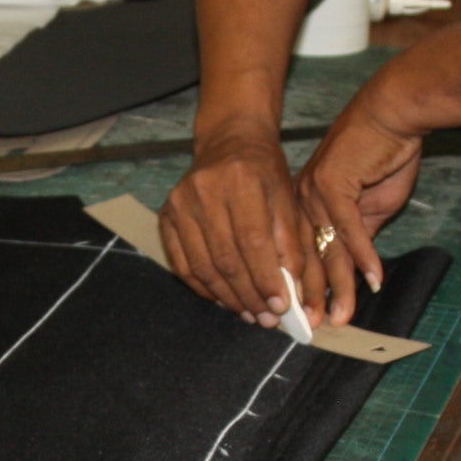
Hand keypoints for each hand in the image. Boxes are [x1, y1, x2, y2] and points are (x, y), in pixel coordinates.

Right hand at [163, 128, 322, 329]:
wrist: (229, 142)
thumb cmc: (264, 172)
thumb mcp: (287, 199)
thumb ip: (291, 244)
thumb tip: (294, 293)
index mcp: (241, 181)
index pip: (253, 242)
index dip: (266, 279)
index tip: (282, 307)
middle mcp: (204, 191)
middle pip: (226, 259)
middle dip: (249, 295)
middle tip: (267, 319)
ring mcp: (179, 204)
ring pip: (203, 267)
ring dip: (228, 298)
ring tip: (250, 314)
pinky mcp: (165, 216)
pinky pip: (183, 264)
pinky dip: (204, 288)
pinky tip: (224, 299)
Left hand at [297, 95, 422, 324]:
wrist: (391, 114)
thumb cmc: (382, 154)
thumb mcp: (369, 204)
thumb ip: (357, 234)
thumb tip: (355, 267)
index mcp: (305, 205)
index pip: (303, 255)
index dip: (308, 288)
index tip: (312, 317)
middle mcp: (304, 200)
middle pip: (308, 257)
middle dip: (314, 297)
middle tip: (317, 328)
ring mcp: (316, 192)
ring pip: (326, 249)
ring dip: (339, 286)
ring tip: (342, 315)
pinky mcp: (334, 183)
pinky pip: (349, 229)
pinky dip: (364, 257)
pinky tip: (374, 279)